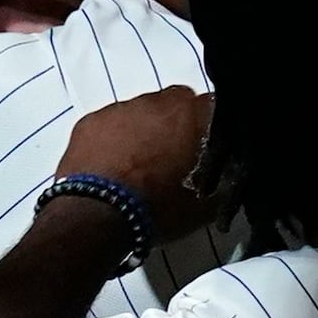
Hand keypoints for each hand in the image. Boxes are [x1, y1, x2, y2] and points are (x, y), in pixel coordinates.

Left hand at [61, 87, 218, 231]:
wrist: (99, 216)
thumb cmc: (158, 208)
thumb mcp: (205, 205)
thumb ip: (223, 183)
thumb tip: (226, 179)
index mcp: (192, 115)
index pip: (214, 107)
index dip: (211, 129)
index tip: (208, 149)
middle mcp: (157, 102)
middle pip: (174, 104)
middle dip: (176, 125)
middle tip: (172, 157)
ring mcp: (120, 108)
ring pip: (140, 112)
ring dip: (144, 131)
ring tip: (139, 165)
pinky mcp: (90, 120)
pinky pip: (109, 123)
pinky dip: (113, 139)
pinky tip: (112, 165)